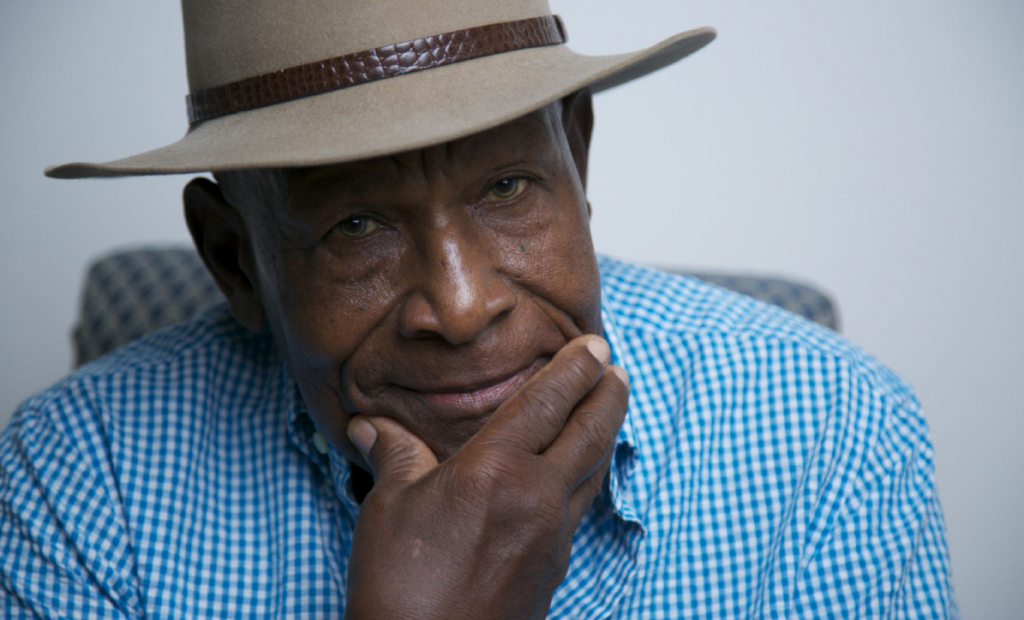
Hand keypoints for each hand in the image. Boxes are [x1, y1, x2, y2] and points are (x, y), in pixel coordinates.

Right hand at [343, 335, 628, 619]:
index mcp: (495, 469)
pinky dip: (587, 476)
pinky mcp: (554, 567)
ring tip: (607, 412)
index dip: (575, 368)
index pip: (548, 402)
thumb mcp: (389, 506)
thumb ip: (394, 453)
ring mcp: (552, 535)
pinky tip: (577, 476)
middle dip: (610, 395)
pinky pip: (581, 507)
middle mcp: (536, 497)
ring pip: (594, 471)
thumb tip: (371, 425)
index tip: (595, 346)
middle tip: (617, 370)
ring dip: (605, 435)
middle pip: (591, 432)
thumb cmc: (400, 584)